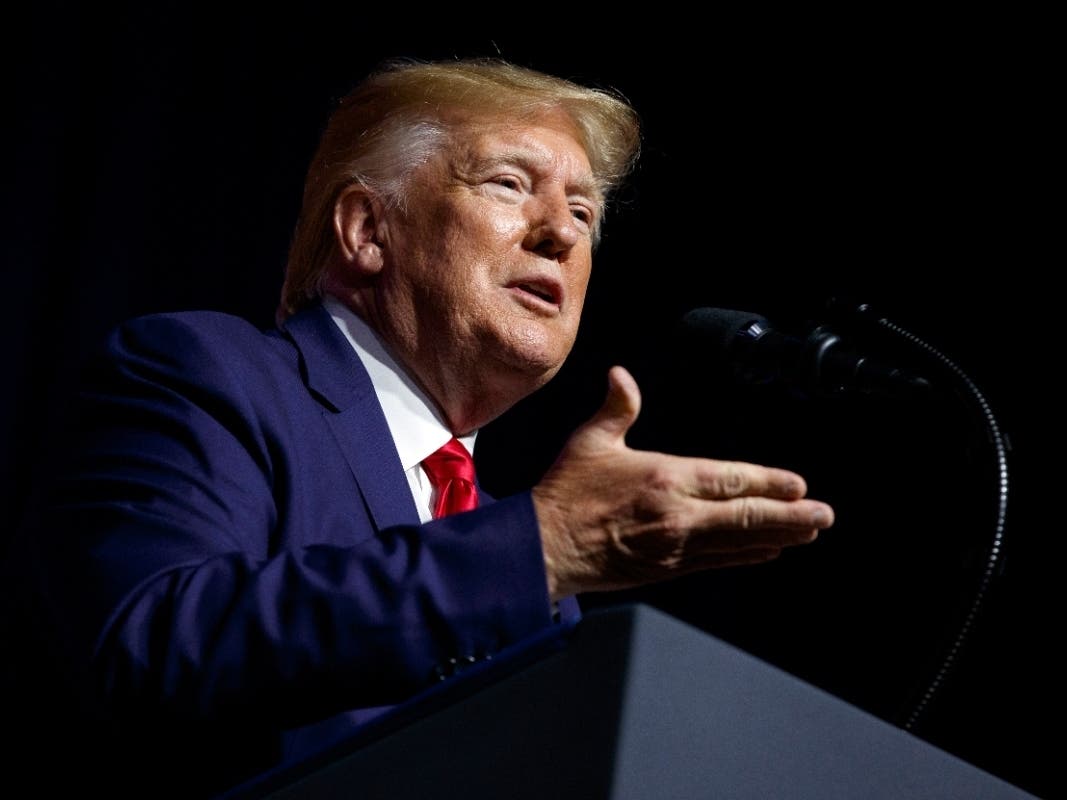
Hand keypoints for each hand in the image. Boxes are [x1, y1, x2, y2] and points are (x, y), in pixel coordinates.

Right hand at [532, 365, 834, 600]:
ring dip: (778, 536)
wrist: (545, 547)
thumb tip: (621, 375)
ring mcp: (674, 545)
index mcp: (664, 477)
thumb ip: (616, 407)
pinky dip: (746, 556)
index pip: (730, 479)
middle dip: (790, 515)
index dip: (768, 482)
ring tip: (808, 533)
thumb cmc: (565, 493)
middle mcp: (678, 514)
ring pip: (738, 541)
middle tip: (823, 515)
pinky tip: (766, 552)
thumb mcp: (589, 441)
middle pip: (746, 515)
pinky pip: (717, 561)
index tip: (798, 484)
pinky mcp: (666, 568)